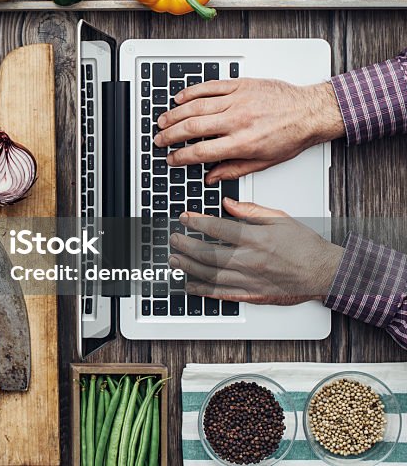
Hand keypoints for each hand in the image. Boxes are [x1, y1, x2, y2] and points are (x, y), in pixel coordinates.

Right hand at [154, 78, 344, 183]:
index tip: (171, 158)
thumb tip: (211, 177)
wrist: (311, 112)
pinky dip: (191, 91)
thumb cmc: (291, 136)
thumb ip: (234, 170)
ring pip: (196, 106)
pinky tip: (180, 98)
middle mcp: (238, 120)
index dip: (180, 156)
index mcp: (243, 143)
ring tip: (163, 121)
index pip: (201, 152)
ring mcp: (238, 100)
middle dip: (170, 135)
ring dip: (175, 114)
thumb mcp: (264, 162)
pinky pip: (210, 87)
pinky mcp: (241, 85)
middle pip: (192, 127)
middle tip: (159, 139)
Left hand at [169, 199, 343, 304]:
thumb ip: (251, 210)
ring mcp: (250, 280)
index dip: (196, 222)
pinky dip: (202, 290)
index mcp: (257, 239)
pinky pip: (221, 294)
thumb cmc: (305, 246)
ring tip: (174, 260)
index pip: (218, 228)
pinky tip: (190, 285)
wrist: (325, 273)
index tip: (184, 217)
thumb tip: (227, 203)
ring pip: (210, 275)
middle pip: (208, 254)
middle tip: (173, 239)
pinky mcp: (252, 294)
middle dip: (185, 246)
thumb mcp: (280, 218)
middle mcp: (251, 261)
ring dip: (188, 268)